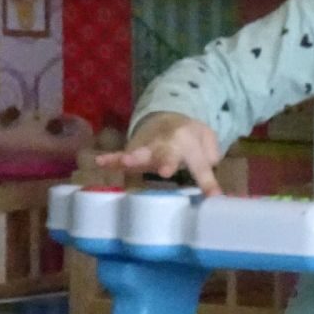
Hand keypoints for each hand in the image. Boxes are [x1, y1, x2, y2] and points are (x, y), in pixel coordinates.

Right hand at [95, 112, 227, 194]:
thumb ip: (210, 156)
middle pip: (168, 153)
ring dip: (135, 157)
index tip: (214, 196)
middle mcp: (168, 143)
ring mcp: (149, 147)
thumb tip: (209, 182)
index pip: (200, 164)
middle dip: (167, 161)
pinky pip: (120, 156)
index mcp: (190, 141)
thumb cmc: (190, 136)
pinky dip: (110, 159)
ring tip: (127, 161)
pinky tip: (99, 162)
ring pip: (142, 152)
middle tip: (166, 171)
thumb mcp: (207, 140)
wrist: (167, 118)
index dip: (207, 181)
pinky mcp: (133, 151)